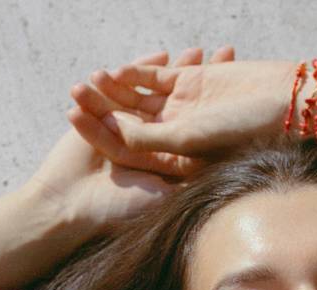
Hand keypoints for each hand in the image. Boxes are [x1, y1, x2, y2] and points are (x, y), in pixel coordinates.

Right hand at [28, 47, 221, 239]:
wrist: (68, 205)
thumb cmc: (117, 209)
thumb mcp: (163, 194)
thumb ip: (189, 183)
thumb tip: (231, 180)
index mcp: (171, 164)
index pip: (204, 132)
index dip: (226, 113)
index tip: (248, 95)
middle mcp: (154, 146)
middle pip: (187, 108)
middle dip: (207, 85)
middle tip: (229, 58)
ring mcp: (131, 130)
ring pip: (161, 94)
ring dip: (180, 74)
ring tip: (198, 52)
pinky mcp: (106, 116)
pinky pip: (132, 89)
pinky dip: (146, 72)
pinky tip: (160, 56)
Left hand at [68, 54, 298, 171]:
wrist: (288, 104)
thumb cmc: (243, 132)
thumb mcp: (190, 140)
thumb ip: (151, 138)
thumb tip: (114, 130)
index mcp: (174, 161)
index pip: (127, 150)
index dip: (100, 134)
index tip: (75, 120)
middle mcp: (176, 136)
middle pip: (128, 122)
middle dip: (101, 108)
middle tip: (75, 93)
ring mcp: (183, 109)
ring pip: (139, 98)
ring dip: (116, 88)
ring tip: (92, 78)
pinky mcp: (193, 83)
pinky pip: (158, 78)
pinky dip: (139, 72)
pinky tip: (119, 68)